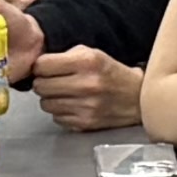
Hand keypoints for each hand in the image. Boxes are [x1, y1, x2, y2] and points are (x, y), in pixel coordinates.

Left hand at [25, 43, 147, 132]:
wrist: (138, 98)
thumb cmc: (112, 74)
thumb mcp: (93, 53)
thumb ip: (65, 56)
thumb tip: (38, 64)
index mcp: (87, 62)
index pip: (42, 65)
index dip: (40, 66)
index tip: (45, 68)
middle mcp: (86, 84)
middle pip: (40, 86)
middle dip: (43, 82)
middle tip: (53, 81)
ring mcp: (85, 106)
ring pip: (45, 104)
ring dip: (51, 99)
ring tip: (63, 94)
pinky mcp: (85, 123)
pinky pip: (56, 118)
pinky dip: (60, 112)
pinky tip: (72, 105)